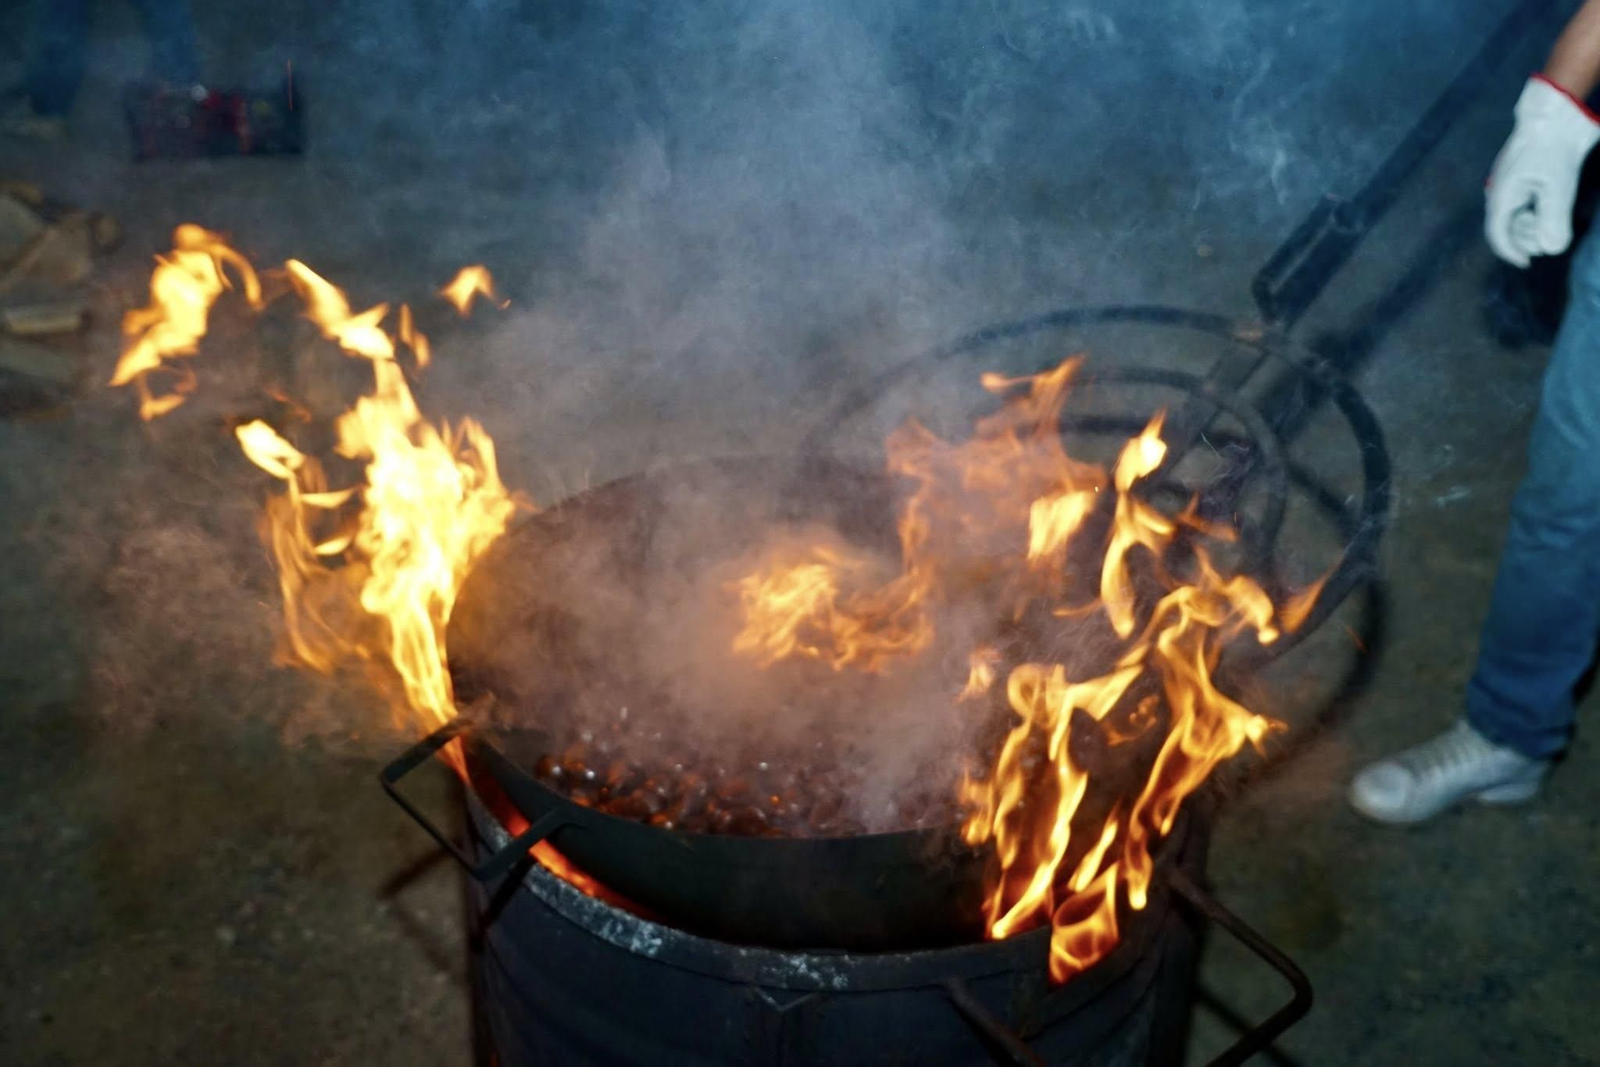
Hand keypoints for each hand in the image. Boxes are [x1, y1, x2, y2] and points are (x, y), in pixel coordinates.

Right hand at [1485, 75, 1599, 267]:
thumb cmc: (1554, 148)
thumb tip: (1550, 249)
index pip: (1497, 234)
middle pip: (1506, 229)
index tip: (1528, 262)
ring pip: (1515, 218)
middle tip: (1551, 232)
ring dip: (1533, 224)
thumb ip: (1554, 220)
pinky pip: (1521, 206)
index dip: (1511, 251)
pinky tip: (1549, 205)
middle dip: (1528, 236)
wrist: (1556, 115)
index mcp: (1502, 196)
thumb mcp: (1559, 187)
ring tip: (1553, 215)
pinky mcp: (1520, 180)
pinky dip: (1535, 212)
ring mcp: (1508, 186)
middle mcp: (1500, 194)